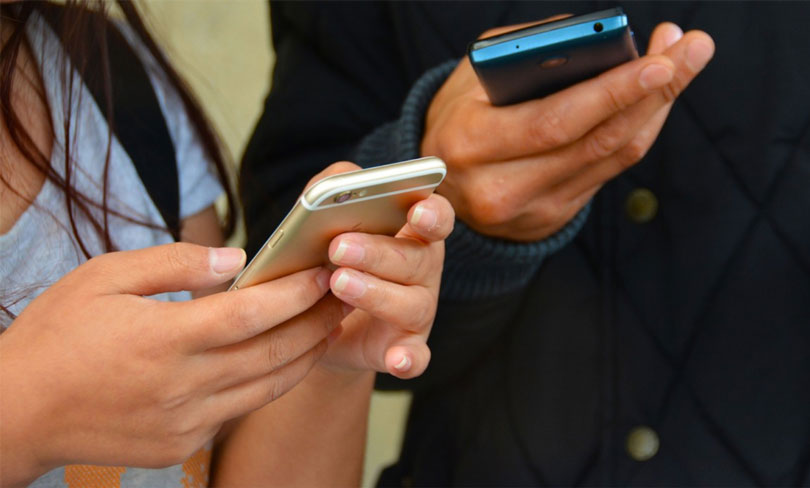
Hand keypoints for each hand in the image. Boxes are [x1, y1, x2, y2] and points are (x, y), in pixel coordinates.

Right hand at [0, 243, 346, 484]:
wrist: (17, 412)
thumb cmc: (56, 336)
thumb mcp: (103, 277)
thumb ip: (173, 263)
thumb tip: (235, 259)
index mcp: (163, 338)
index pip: (252, 314)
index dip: (295, 294)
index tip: (322, 273)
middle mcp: (182, 386)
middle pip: (273, 353)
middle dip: (317, 323)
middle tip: (343, 296)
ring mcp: (185, 422)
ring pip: (267, 387)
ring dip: (305, 357)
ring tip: (328, 327)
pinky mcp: (182, 445)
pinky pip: (239, 409)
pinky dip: (268, 383)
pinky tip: (281, 360)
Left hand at [297, 162, 454, 379]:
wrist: (315, 322)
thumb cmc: (327, 259)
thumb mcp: (324, 220)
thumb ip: (332, 189)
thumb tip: (342, 179)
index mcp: (412, 234)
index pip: (436, 217)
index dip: (431, 213)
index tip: (415, 210)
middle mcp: (423, 272)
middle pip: (417, 259)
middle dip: (379, 252)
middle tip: (338, 247)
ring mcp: (418, 312)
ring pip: (412, 304)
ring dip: (377, 294)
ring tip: (338, 283)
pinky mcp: (405, 348)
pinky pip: (416, 357)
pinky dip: (409, 359)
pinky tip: (396, 360)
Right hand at [422, 21, 714, 240]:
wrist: (438, 186)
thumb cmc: (460, 116)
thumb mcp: (473, 76)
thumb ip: (528, 53)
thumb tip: (600, 42)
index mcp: (471, 143)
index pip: (554, 121)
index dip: (611, 93)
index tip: (658, 61)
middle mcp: (499, 187)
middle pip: (595, 141)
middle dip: (653, 93)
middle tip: (692, 49)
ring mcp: (529, 210)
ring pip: (612, 158)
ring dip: (656, 109)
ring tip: (683, 63)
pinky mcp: (551, 218)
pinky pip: (608, 172)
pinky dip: (637, 132)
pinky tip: (654, 100)